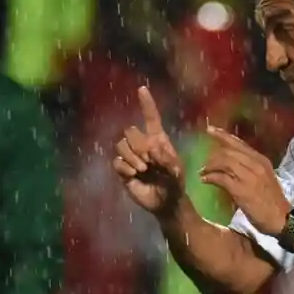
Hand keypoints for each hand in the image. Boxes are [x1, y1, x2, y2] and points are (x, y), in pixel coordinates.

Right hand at [112, 86, 185, 214]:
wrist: (166, 203)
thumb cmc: (175, 184)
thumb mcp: (177, 172)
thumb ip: (168, 159)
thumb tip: (152, 147)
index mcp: (157, 139)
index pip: (151, 117)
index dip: (146, 104)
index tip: (142, 89)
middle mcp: (142, 145)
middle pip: (130, 131)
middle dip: (138, 145)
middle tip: (149, 162)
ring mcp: (131, 157)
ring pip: (121, 144)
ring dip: (132, 156)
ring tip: (143, 169)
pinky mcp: (123, 170)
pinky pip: (116, 162)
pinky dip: (125, 167)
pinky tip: (134, 174)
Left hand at [200, 125, 290, 235]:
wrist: (282, 218)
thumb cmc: (272, 202)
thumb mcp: (263, 179)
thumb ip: (249, 170)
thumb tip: (230, 167)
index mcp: (261, 160)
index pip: (239, 143)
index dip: (223, 136)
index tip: (210, 130)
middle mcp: (255, 164)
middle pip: (229, 151)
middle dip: (213, 155)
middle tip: (204, 163)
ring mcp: (248, 176)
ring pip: (224, 161)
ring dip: (210, 166)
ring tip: (203, 172)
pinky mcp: (241, 189)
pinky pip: (221, 177)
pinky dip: (211, 177)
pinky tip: (205, 180)